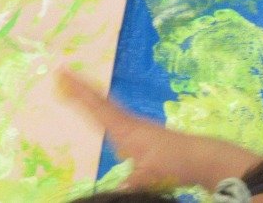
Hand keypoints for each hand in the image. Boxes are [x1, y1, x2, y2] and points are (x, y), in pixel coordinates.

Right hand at [59, 70, 255, 191]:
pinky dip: (102, 107)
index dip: (78, 91)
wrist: (201, 157)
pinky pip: (114, 115)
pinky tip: (101, 111)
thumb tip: (115, 191)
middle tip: (62, 72)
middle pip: (99, 100)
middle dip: (80, 87)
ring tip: (75, 86)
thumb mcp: (150, 176)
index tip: (62, 73)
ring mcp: (134, 126)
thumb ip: (130, 182)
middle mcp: (127, 122)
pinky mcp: (141, 134)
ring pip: (107, 106)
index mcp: (124, 128)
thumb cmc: (174, 162)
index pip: (96, 106)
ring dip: (91, 95)